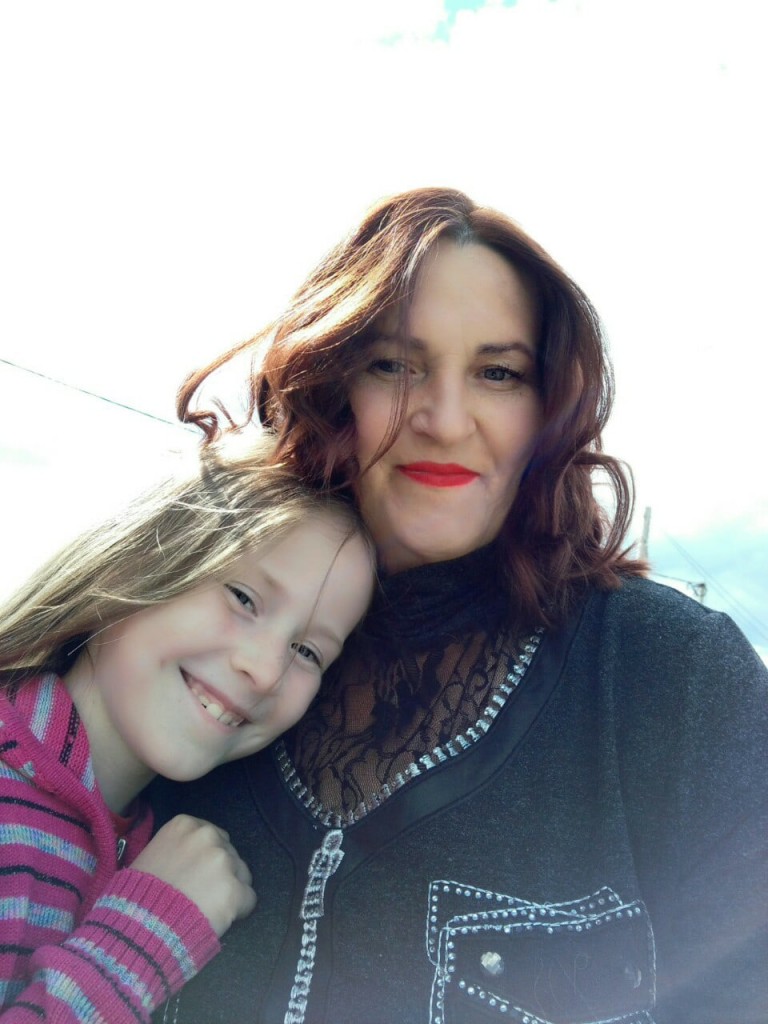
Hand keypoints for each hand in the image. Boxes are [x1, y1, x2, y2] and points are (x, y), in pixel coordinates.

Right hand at [131, 814, 256, 936]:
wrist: (138, 927)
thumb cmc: (138, 895)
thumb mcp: (153, 854)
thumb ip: (178, 848)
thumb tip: (194, 859)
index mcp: (185, 824)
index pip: (213, 837)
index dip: (206, 860)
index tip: (196, 876)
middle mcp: (207, 836)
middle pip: (229, 853)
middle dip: (220, 873)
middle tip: (201, 894)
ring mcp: (223, 862)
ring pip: (242, 875)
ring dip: (229, 890)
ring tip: (206, 908)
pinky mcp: (235, 890)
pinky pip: (249, 899)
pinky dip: (238, 911)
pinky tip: (217, 919)